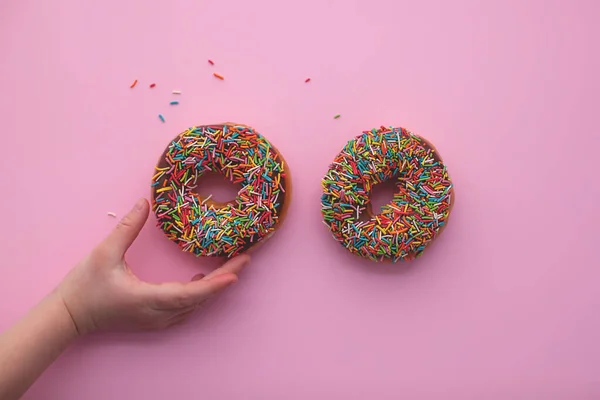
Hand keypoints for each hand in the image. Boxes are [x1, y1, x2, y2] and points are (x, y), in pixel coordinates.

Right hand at [57, 198, 248, 334]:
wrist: (68, 317)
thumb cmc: (84, 287)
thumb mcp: (104, 254)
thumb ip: (127, 228)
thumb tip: (145, 201)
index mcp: (149, 300)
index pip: (191, 294)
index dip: (215, 284)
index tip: (237, 272)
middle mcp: (159, 314)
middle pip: (201, 298)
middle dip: (226, 276)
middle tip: (247, 256)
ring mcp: (158, 320)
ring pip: (196, 304)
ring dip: (216, 284)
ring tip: (234, 262)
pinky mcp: (155, 318)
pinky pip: (187, 306)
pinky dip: (201, 291)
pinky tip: (205, 276)